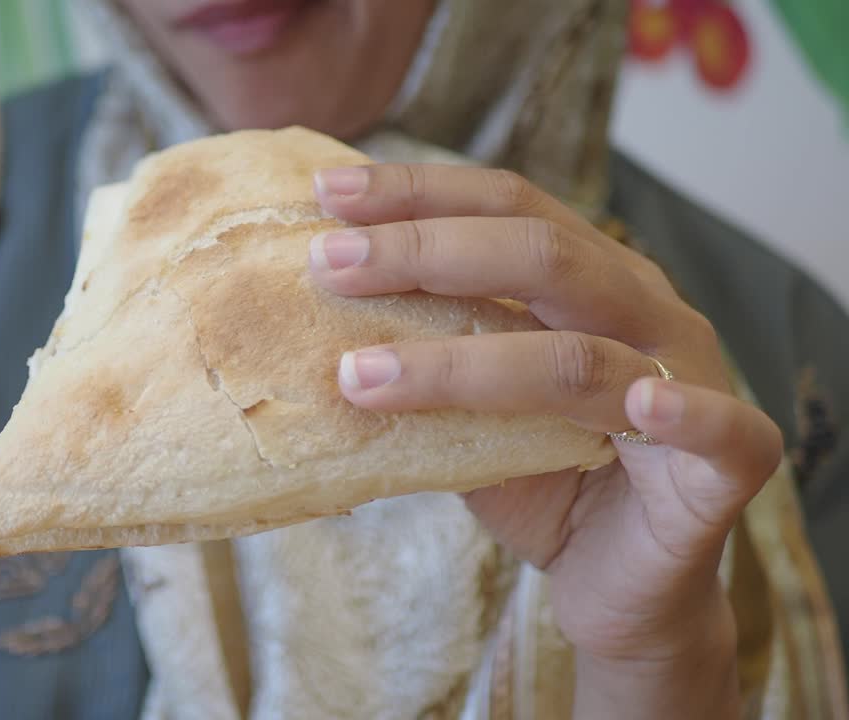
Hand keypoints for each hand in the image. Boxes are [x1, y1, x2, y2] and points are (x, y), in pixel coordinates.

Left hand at [309, 164, 781, 717]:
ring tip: (362, 374)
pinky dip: (683, 413)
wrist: (617, 586)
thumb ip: (424, 364)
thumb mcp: (469, 414)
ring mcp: (692, 380)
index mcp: (589, 280)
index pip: (507, 207)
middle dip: (424, 250)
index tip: (328, 190)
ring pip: (579, 354)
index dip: (420, 193)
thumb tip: (308, 325)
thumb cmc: (544, 483)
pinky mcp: (726, 468)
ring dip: (462, 363)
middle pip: (540, 255)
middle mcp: (642, 312)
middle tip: (327, 263)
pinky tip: (637, 403)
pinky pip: (722, 432)